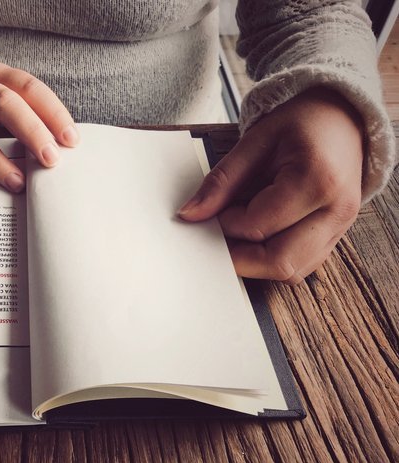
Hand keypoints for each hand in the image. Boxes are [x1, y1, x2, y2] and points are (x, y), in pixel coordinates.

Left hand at [178, 87, 363, 283]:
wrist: (342, 121)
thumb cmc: (302, 125)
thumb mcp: (254, 142)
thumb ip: (221, 181)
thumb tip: (190, 214)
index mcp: (317, 180)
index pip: (256, 226)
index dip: (225, 224)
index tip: (212, 210)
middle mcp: (336, 211)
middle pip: (278, 261)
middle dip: (239, 257)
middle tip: (216, 236)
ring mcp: (340, 229)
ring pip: (290, 271)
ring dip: (256, 261)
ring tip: (241, 230)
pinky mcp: (334, 239)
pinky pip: (300, 266)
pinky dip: (273, 258)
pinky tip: (260, 235)